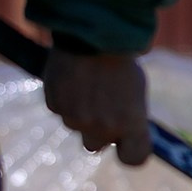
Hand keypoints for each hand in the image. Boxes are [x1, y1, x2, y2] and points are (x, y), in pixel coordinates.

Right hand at [43, 50, 151, 165]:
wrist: (90, 32)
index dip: (131, 150)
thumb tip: (122, 127)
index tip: (129, 141)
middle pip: (96, 145)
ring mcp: (76, 119)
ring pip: (76, 125)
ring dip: (81, 111)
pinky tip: (74, 75)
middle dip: (99, 129)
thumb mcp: (136, 86)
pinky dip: (65, 97)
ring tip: (90, 81)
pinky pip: (61, 108)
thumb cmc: (120, 57)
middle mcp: (102, 128)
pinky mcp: (55, 106)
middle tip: (104, 103)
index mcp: (130, 123)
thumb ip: (128, 114)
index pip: (134, 158)